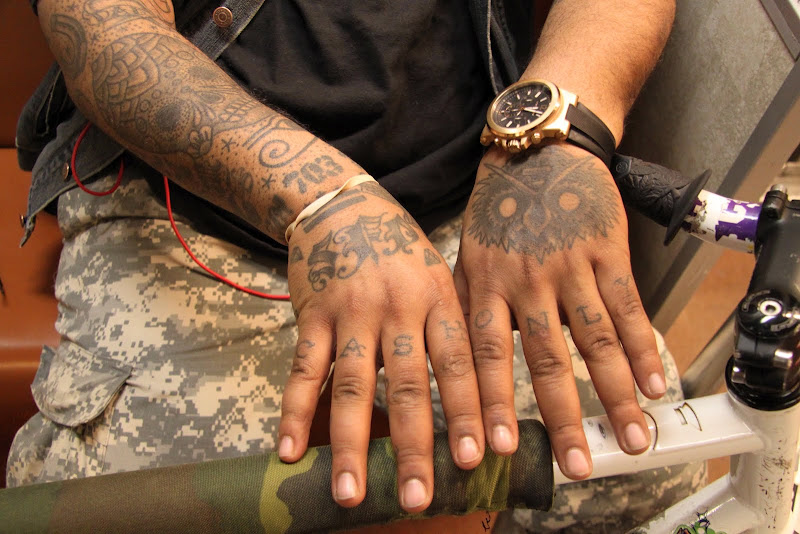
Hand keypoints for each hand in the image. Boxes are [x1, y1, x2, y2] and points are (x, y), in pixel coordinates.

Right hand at [278, 181, 484, 510]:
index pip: (459, 364)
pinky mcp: (313, 314)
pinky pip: (302, 370)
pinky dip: (293, 412)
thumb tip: (478, 396)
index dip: (471, 411)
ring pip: (352, 385)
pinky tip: (289, 451)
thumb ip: (452, 330)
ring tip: (350, 493)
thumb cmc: (399, 249)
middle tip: (418, 499)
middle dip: (414, 446)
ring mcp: (352, 311)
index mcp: (440, 299)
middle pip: (408, 385)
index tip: (480, 457)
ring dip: (349, 444)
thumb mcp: (439, 276)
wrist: (343, 203)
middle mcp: (399, 307)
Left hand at [454, 143, 664, 479]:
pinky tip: (656, 382)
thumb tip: (465, 364)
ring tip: (631, 437)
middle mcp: (525, 280)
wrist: (540, 147)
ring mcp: (569, 265)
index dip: (490, 403)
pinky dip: (643, 346)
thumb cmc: (499, 206)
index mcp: (483, 284)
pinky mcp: (607, 250)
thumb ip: (470, 306)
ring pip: (594, 340)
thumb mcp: (468, 253)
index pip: (484, 354)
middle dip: (562, 418)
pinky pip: (627, 305)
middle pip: (544, 359)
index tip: (496, 448)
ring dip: (615, 393)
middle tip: (577, 466)